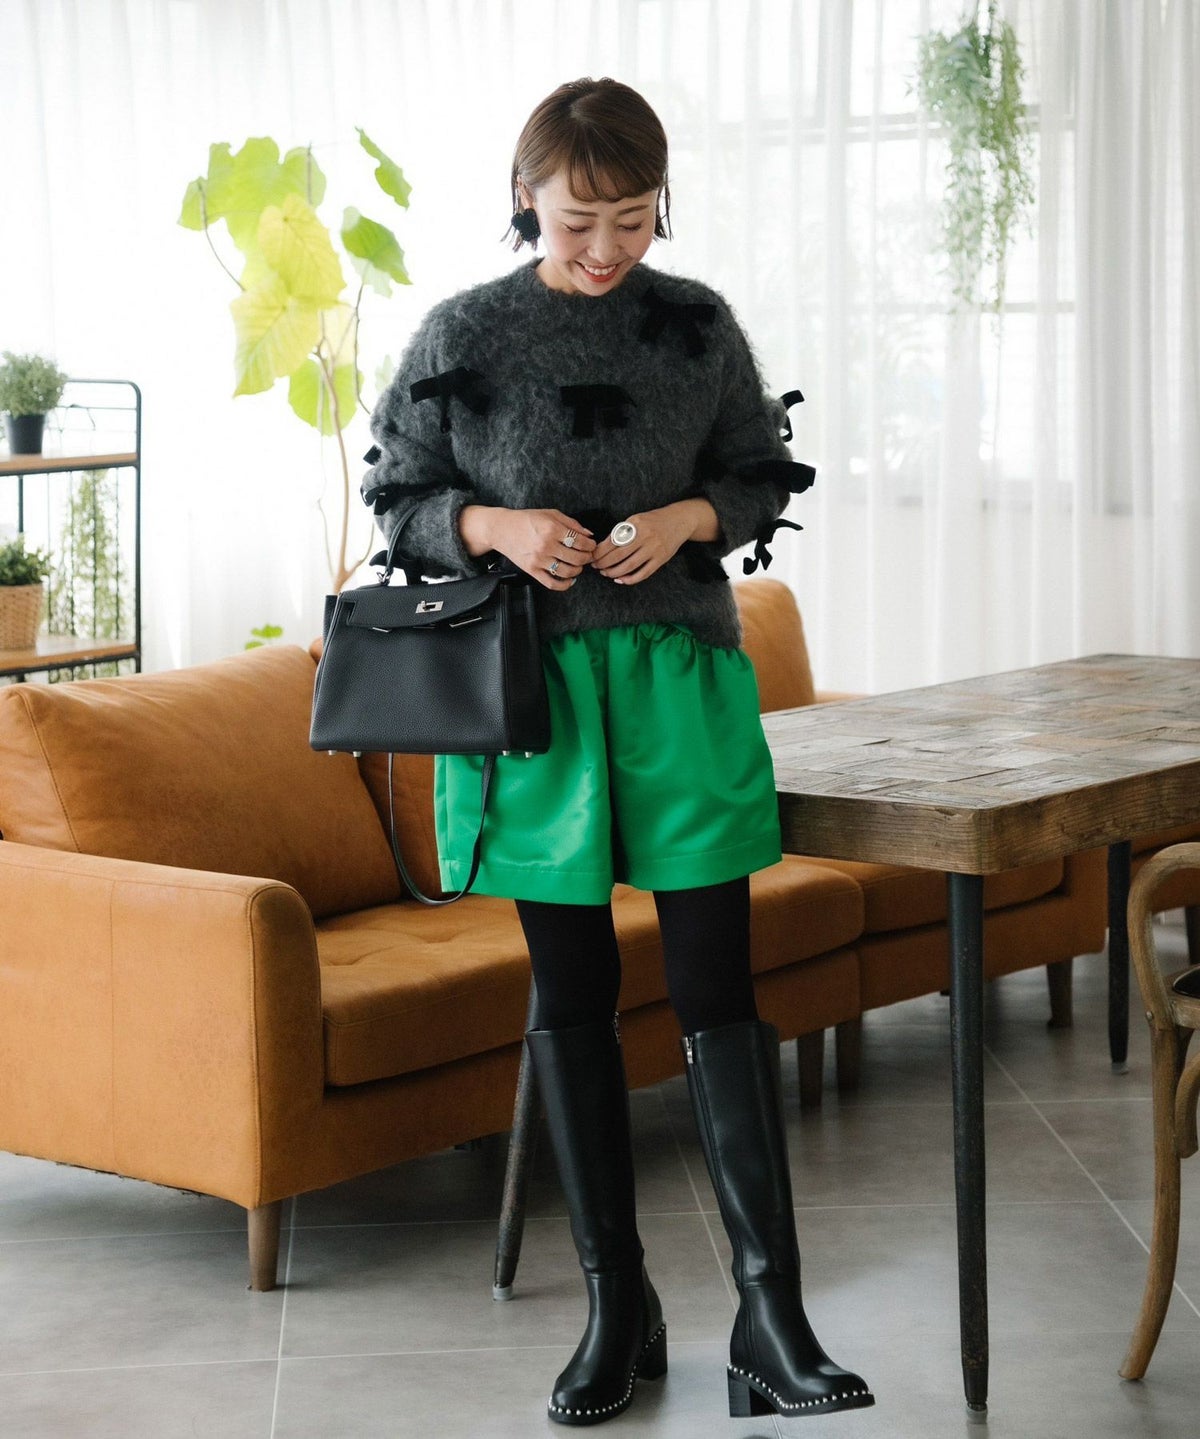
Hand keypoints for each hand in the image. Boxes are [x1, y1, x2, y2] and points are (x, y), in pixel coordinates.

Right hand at [459, 506, 595, 590]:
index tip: (591, 545)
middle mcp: (546, 545)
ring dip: (578, 570)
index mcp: (552, 529)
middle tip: (587, 556)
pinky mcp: (532, 571)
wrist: (501, 529)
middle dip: (587, 558)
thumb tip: (589, 534)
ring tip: (578, 565)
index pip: (580, 541)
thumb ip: (571, 523)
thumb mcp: (550, 514)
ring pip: (567, 572)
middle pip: (577, 558)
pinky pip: (552, 583)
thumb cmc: (526, 520)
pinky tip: (570, 579)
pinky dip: (565, 585)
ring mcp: (539, 560)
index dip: (590, 545)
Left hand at [589, 499, 719, 584]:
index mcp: (636, 525)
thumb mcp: (636, 519)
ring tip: (606, 573)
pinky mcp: (661, 559)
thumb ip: (622, 531)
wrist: (679, 520)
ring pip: (629, 566)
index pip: (612, 541)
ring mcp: (654, 549)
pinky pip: (643, 573)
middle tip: (596, 567)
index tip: (592, 556)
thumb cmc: (653, 520)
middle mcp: (645, 536)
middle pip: (618, 555)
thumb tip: (603, 547)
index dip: (600, 551)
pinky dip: (630, 579)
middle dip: (604, 563)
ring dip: (614, 572)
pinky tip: (621, 580)